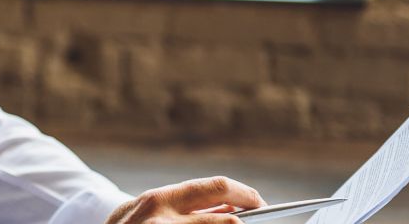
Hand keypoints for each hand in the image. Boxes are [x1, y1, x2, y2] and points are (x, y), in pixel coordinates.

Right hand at [106, 176, 266, 222]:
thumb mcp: (146, 213)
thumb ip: (182, 209)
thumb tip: (230, 212)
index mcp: (159, 200)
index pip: (215, 187)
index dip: (244, 194)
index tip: (260, 203)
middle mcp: (161, 220)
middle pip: (226, 220)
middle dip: (250, 217)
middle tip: (263, 218)